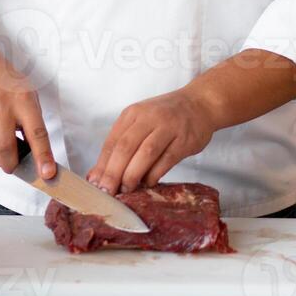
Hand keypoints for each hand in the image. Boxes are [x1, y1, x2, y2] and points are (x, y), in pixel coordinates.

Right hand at [0, 39, 55, 179]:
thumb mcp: (28, 96)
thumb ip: (32, 123)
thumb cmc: (6, 83)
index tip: (47, 174)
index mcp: (23, 102)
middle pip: (5, 148)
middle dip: (10, 165)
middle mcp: (1, 107)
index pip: (37, 134)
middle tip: (13, 165)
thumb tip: (36, 155)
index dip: (43, 157)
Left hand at [87, 87, 216, 194]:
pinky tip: (147, 184)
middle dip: (113, 172)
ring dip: (133, 174)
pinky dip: (154, 174)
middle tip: (107, 191)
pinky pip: (166, 160)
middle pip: (125, 147)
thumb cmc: (166, 117)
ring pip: (145, 153)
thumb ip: (121, 145)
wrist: (200, 103)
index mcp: (132, 114)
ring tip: (126, 190)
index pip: (112, 142)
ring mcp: (167, 128)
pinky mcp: (184, 140)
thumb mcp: (140, 123)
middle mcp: (148, 118)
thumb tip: (97, 175)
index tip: (94, 184)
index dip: (102, 165)